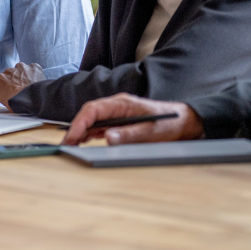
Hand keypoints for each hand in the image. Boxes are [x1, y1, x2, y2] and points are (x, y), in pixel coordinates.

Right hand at [0, 62, 45, 106]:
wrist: (33, 101)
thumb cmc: (18, 104)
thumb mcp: (4, 103)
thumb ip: (2, 94)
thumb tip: (5, 95)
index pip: (1, 80)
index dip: (7, 87)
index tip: (12, 92)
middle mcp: (9, 70)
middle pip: (12, 74)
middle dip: (16, 80)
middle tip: (22, 91)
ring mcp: (21, 67)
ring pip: (22, 70)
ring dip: (25, 76)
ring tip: (30, 87)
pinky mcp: (33, 67)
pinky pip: (33, 69)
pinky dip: (35, 74)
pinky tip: (36, 83)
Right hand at [62, 94, 202, 145]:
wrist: (185, 121)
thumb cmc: (170, 123)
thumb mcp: (151, 132)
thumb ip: (129, 135)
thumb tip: (107, 138)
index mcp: (123, 103)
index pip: (94, 109)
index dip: (80, 123)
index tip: (72, 137)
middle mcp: (117, 106)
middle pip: (89, 114)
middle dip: (75, 128)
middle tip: (66, 145)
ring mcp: (118, 113)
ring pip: (92, 120)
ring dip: (80, 132)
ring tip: (70, 146)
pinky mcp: (120, 121)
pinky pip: (99, 125)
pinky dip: (89, 133)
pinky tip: (83, 142)